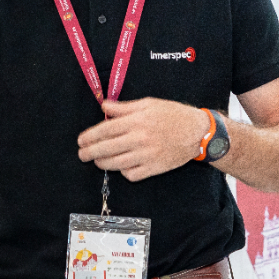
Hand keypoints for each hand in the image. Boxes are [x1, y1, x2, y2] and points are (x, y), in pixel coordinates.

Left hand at [76, 98, 210, 181]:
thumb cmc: (173, 114)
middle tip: (82, 154)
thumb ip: (124, 107)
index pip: (105, 130)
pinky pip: (131, 174)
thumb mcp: (148, 104)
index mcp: (137, 121)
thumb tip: (104, 107)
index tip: (81, 140)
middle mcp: (139, 139)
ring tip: (98, 160)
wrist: (197, 132)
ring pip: (116, 164)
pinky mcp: (154, 168)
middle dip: (89, 153)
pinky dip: (123, 172)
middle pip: (106, 149)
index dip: (90, 136)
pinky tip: (121, 166)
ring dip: (102, 163)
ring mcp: (147, 155)